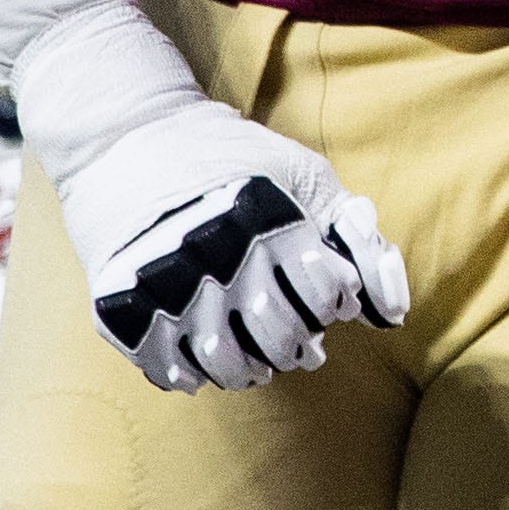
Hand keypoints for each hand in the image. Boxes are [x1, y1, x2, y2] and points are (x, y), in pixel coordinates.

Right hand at [16, 0, 406, 393]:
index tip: (327, 299)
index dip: (333, 304)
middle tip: (296, 345)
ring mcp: (163, 278)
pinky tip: (200, 367)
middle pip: (277, 335)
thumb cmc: (233, 156)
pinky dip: (187, 373)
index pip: (324, 295)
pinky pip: (161, 361)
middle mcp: (216, 250)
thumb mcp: (305, 176)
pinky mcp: (118, 298)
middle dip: (295, 347)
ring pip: (222, 360)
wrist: (128, 136)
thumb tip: (390, 312)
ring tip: (255, 365)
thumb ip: (354, 235)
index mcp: (267, 216)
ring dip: (247, 371)